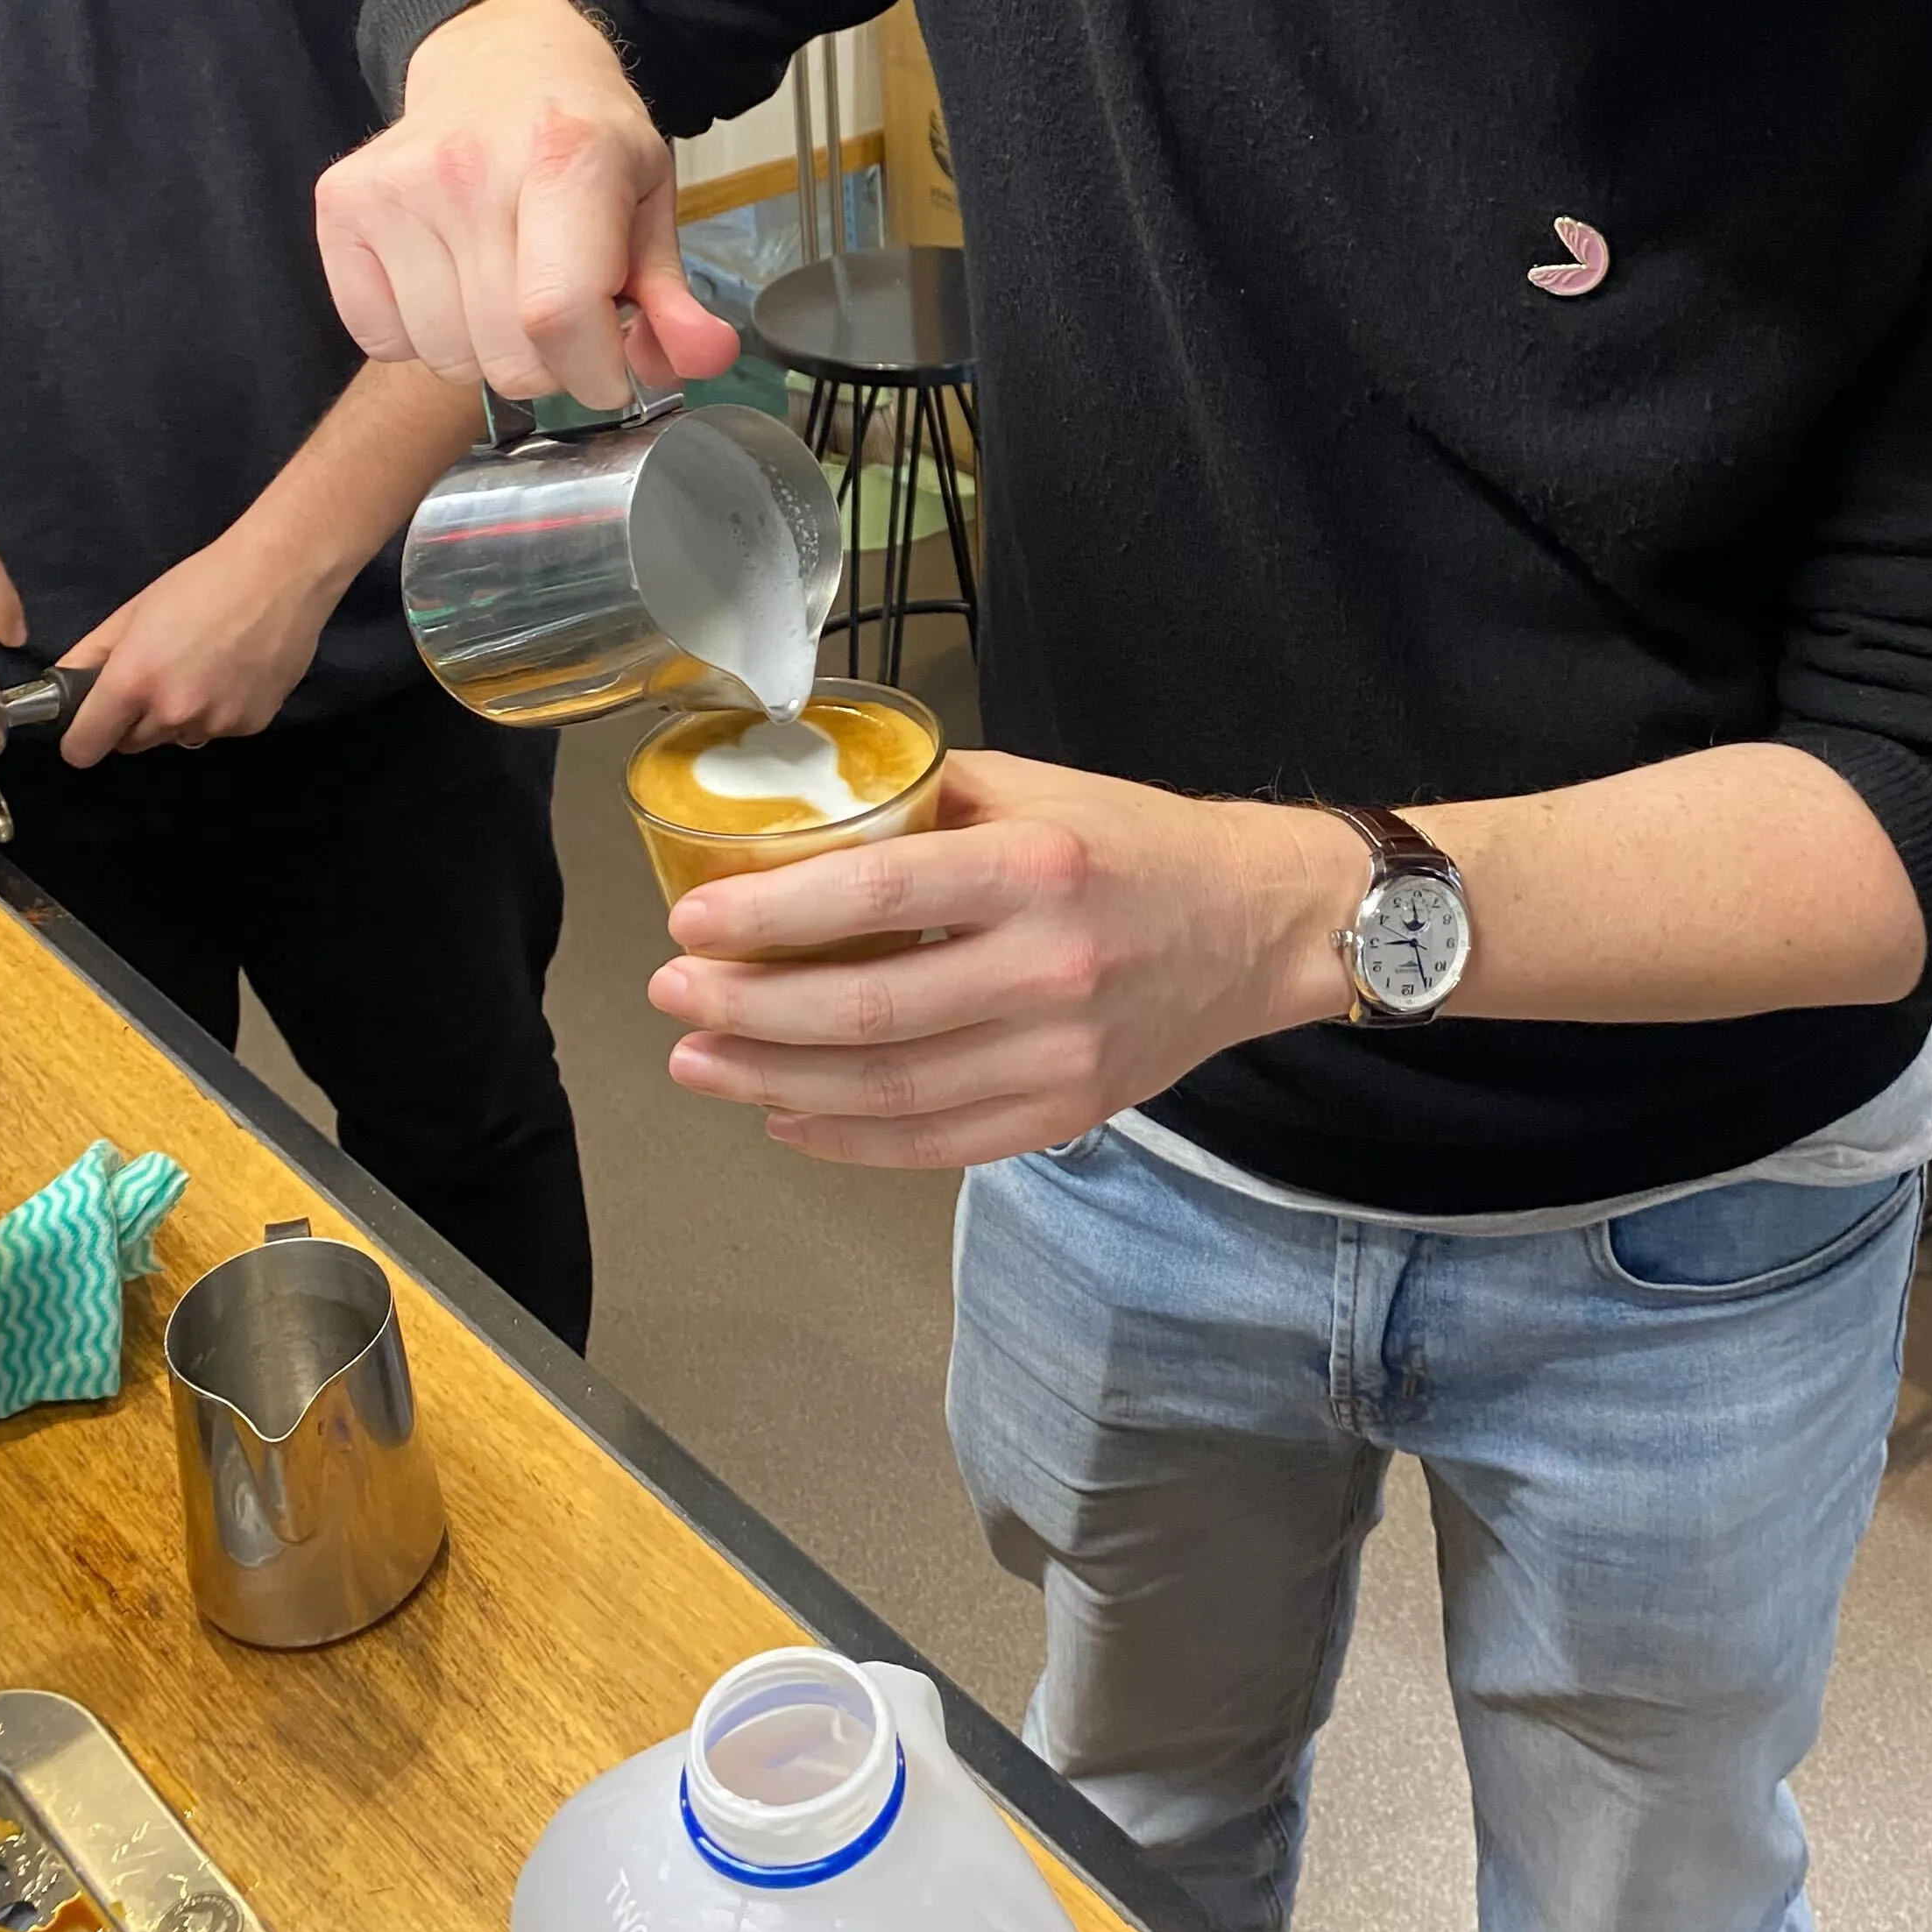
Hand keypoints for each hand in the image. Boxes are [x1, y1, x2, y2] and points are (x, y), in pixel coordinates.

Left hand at [57, 523, 335, 764]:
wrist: (282, 575)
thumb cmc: (202, 582)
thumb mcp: (133, 612)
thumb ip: (91, 655)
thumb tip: (63, 685)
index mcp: (133, 682)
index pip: (84, 748)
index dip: (82, 737)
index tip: (92, 722)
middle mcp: (173, 713)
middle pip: (132, 744)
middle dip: (134, 720)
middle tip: (158, 675)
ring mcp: (216, 724)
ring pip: (177, 736)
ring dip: (179, 715)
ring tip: (205, 668)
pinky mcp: (252, 725)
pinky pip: (217, 730)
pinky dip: (219, 711)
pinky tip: (235, 672)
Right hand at [315, 0, 739, 411]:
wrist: (499, 59)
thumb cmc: (580, 137)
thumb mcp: (648, 201)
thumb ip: (675, 296)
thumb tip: (706, 358)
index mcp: (565, 155)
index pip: (558, 314)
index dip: (594, 371)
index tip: (611, 372)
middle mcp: (468, 167)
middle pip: (505, 354)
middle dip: (550, 366)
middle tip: (563, 317)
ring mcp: (394, 187)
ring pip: (444, 357)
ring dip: (485, 352)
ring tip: (504, 287)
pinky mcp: (341, 205)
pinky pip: (380, 340)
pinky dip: (421, 337)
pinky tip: (449, 281)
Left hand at [654, 753, 1369, 1169]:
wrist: (1259, 926)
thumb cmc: (1138, 844)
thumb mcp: (1040, 788)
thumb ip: (930, 803)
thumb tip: (809, 817)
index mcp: (1036, 868)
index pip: (875, 893)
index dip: (769, 914)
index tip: (690, 921)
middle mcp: (1048, 968)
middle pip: (867, 1008)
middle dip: (747, 1008)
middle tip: (672, 996)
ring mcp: (1058, 1054)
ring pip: (888, 1088)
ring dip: (774, 1080)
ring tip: (699, 1060)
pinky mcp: (1065, 1112)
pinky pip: (936, 1142)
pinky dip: (848, 1139)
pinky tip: (784, 1115)